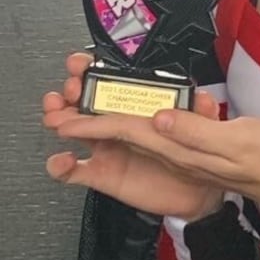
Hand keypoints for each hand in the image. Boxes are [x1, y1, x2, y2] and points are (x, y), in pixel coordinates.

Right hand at [42, 52, 226, 219]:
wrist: (196, 193)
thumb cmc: (194, 154)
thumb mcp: (203, 129)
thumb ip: (202, 113)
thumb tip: (200, 100)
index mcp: (136, 107)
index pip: (107, 83)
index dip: (88, 70)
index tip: (79, 66)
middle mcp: (117, 125)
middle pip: (82, 102)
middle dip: (68, 93)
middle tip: (68, 94)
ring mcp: (106, 148)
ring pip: (71, 130)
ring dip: (59, 120)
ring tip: (56, 120)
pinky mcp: (102, 174)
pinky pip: (73, 170)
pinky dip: (60, 165)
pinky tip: (61, 161)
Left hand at [47, 58, 259, 208]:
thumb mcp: (234, 145)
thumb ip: (197, 132)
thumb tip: (160, 119)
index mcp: (174, 146)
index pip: (121, 130)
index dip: (88, 123)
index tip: (61, 117)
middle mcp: (170, 145)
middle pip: (118, 127)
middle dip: (85, 113)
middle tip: (60, 93)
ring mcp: (178, 144)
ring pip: (133, 124)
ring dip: (103, 109)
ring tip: (77, 90)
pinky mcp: (190, 139)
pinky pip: (162, 123)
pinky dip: (148, 106)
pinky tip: (138, 96)